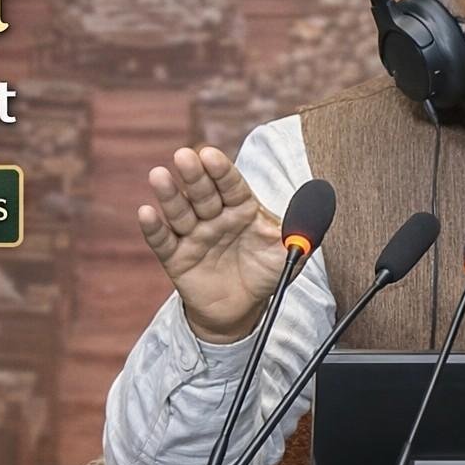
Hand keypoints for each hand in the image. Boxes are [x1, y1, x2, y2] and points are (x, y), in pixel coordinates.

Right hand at [137, 146, 289, 343]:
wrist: (242, 309)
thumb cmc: (264, 273)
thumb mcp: (290, 254)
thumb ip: (303, 232)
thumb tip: (318, 210)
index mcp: (241, 209)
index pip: (231, 185)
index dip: (221, 171)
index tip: (211, 155)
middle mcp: (214, 217)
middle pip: (203, 193)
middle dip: (194, 175)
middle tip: (184, 155)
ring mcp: (193, 235)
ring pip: (180, 211)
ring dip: (169, 194)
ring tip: (159, 175)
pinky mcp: (176, 258)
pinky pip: (163, 241)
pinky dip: (154, 228)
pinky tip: (146, 213)